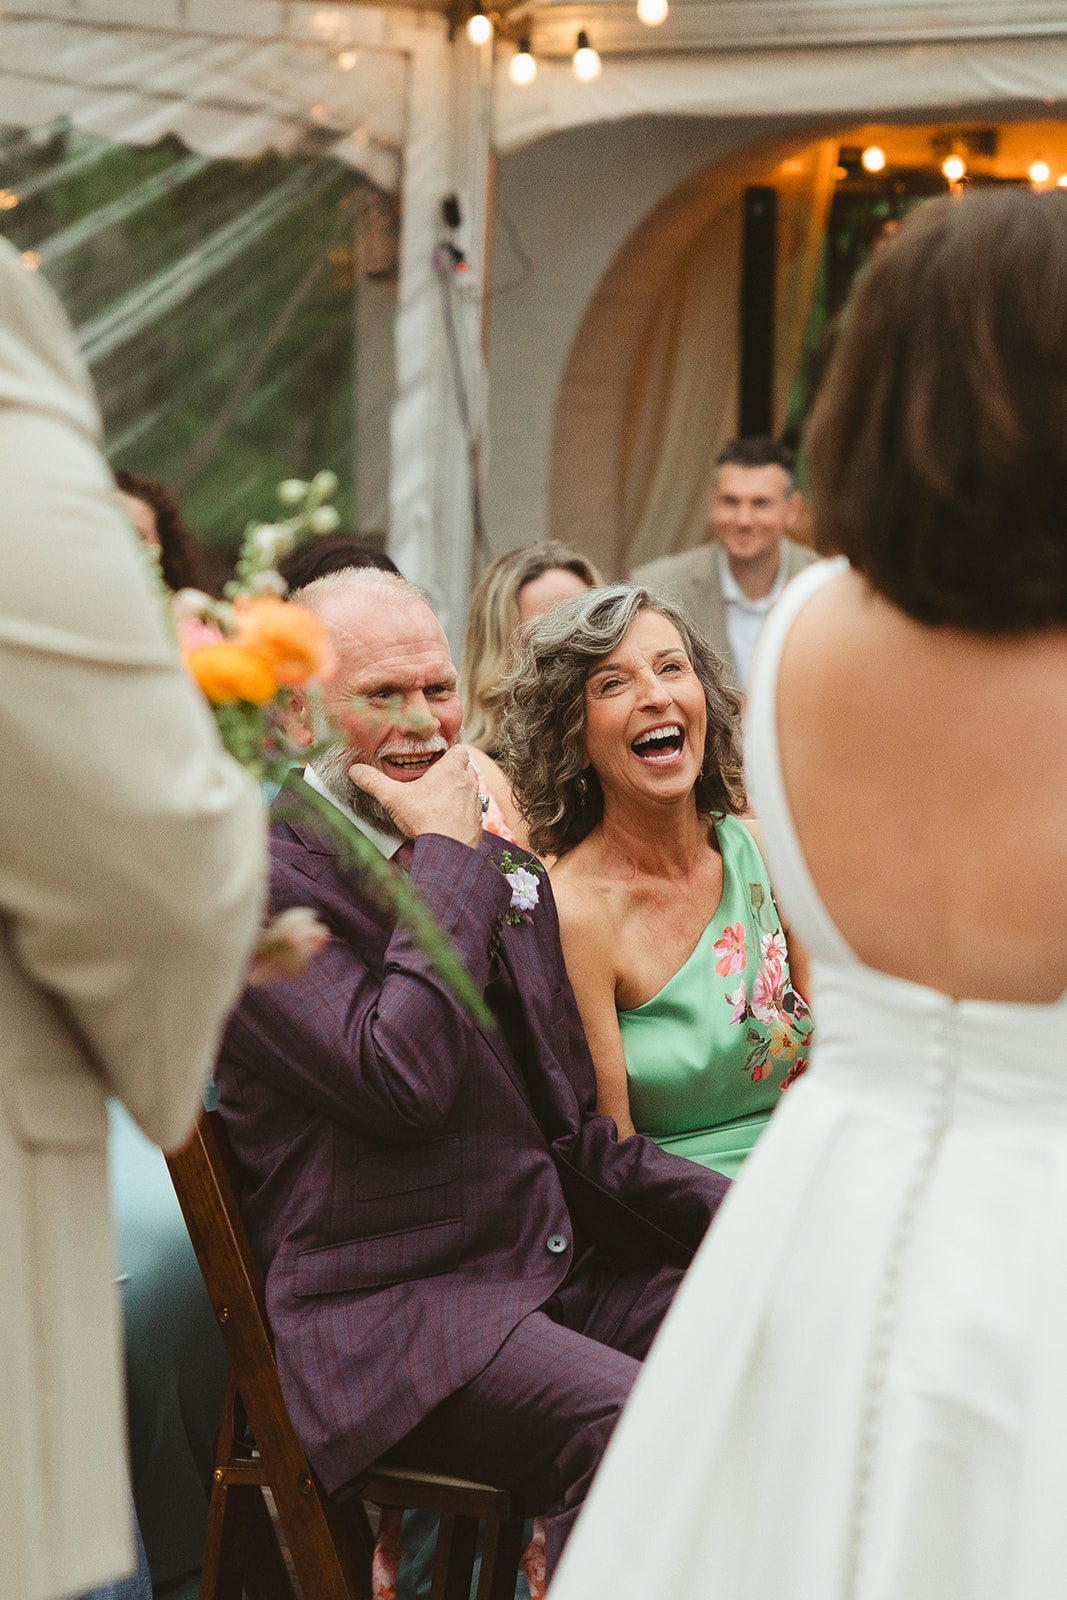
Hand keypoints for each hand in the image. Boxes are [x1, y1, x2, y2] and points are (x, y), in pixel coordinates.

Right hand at [349, 746, 482, 849]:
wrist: (448, 850)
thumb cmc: (425, 819)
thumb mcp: (394, 798)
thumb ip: (375, 782)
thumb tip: (355, 771)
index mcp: (451, 770)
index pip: (460, 749)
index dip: (451, 752)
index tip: (439, 758)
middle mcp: (468, 783)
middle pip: (467, 767)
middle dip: (455, 770)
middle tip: (437, 778)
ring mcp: (475, 802)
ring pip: (472, 788)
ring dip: (460, 790)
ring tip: (442, 798)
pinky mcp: (477, 820)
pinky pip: (473, 809)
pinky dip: (463, 810)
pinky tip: (449, 817)